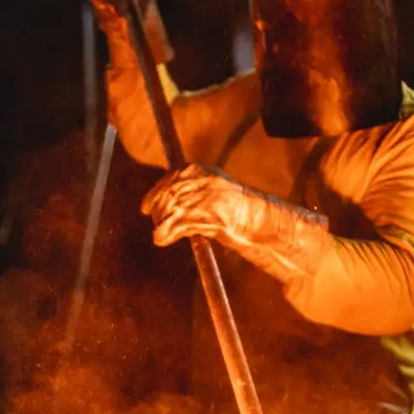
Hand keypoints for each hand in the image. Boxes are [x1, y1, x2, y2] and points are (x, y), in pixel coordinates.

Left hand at [141, 165, 331, 282]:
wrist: (268, 224)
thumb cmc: (243, 214)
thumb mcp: (218, 195)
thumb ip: (197, 193)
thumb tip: (173, 200)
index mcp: (207, 172)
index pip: (174, 177)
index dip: (156, 191)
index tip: (145, 207)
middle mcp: (206, 182)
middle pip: (170, 193)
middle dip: (159, 209)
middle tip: (155, 223)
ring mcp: (208, 198)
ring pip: (172, 208)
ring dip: (163, 223)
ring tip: (160, 236)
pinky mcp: (210, 216)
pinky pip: (180, 224)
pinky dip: (166, 233)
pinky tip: (161, 240)